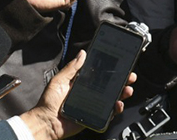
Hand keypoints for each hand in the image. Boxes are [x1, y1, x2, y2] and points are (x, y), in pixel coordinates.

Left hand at [19, 50, 135, 139]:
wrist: (46, 123)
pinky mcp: (94, 117)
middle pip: (110, 85)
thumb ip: (72, 68)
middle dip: (122, 80)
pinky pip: (109, 113)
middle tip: (130, 76)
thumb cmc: (48, 102)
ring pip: (112, 98)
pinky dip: (116, 109)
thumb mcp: (59, 80)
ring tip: (127, 89)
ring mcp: (93, 105)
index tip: (121, 64)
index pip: (100, 74)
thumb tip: (82, 53)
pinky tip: (118, 104)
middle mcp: (89, 93)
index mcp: (81, 83)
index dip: (111, 70)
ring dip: (122, 93)